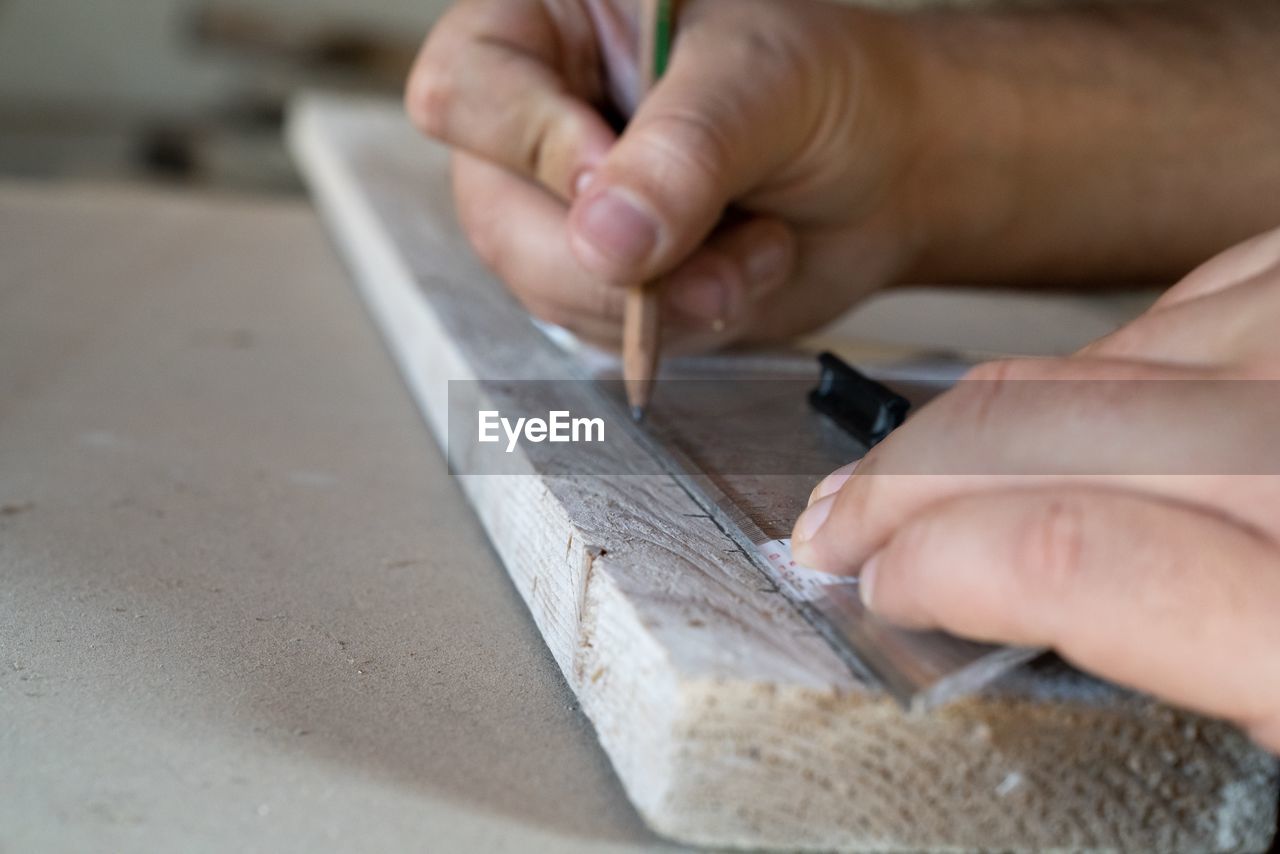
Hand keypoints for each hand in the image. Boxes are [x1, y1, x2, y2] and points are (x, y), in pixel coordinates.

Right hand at [406, 0, 924, 350]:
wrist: (893, 175)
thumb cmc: (833, 90)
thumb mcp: (764, 85)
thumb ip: (682, 154)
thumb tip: (604, 240)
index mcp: (555, 24)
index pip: (466, 86)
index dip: (535, 144)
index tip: (618, 173)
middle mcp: (542, 118)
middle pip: (495, 211)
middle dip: (611, 256)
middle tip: (707, 244)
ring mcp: (566, 209)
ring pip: (547, 286)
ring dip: (662, 297)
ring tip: (753, 248)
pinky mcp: (603, 281)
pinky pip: (600, 332)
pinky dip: (680, 325)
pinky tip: (741, 274)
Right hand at [790, 226, 1279, 750]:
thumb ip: (1230, 671)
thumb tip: (1057, 613)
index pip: (1067, 554)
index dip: (934, 563)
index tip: (881, 588)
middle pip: (1055, 437)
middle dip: (909, 484)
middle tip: (841, 526)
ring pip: (1108, 360)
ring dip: (981, 417)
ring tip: (918, 459)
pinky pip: (1201, 294)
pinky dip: (1101, 350)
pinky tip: (1065, 387)